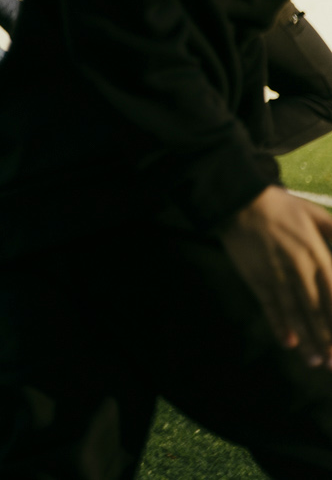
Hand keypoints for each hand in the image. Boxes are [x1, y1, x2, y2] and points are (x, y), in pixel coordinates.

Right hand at [222, 185, 331, 365]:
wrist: (239, 200)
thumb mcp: (315, 214)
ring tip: (316, 362)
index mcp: (318, 255)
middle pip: (319, 310)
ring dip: (308, 339)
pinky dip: (279, 324)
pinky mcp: (256, 277)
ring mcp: (277, 276)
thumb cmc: (281, 206)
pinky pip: (269, 305)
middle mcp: (300, 270)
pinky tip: (288, 342)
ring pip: (296, 313)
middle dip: (328, 338)